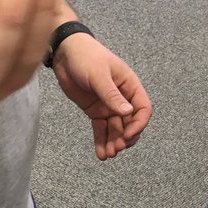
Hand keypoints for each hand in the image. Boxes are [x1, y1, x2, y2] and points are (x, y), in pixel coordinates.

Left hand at [53, 32, 151, 158]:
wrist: (65, 53)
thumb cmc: (86, 56)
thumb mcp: (99, 75)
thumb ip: (112, 95)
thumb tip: (127, 112)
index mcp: (129, 85)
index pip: (142, 108)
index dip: (139, 124)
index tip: (128, 135)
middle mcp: (122, 97)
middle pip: (130, 122)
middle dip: (125, 137)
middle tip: (117, 148)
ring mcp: (108, 105)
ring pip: (115, 129)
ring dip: (113, 142)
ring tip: (107, 154)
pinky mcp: (95, 110)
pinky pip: (101, 128)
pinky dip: (101, 140)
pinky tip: (101, 153)